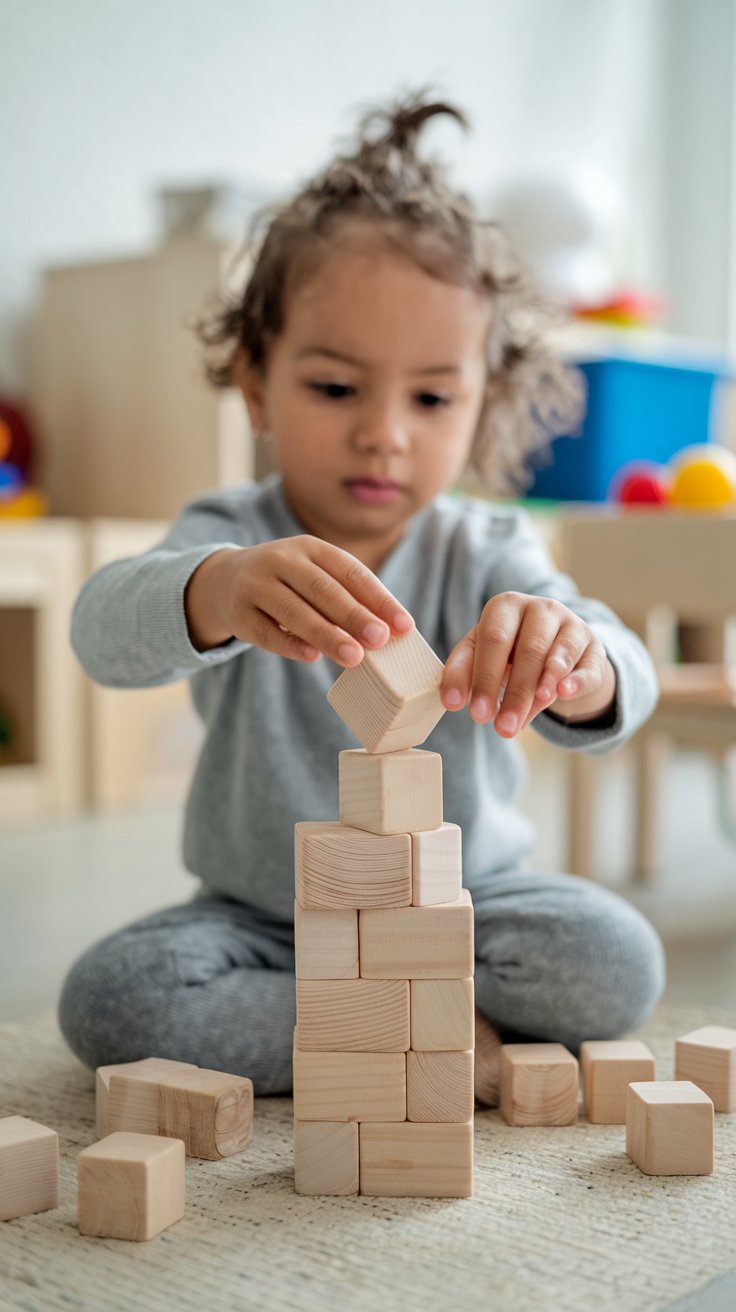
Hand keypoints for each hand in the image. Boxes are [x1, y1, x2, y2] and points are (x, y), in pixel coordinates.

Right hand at [185, 536, 413, 663]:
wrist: (226, 581)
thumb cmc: (289, 583)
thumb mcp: (316, 576)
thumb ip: (348, 598)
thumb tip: (389, 632)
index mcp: (310, 547)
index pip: (350, 572)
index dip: (379, 599)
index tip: (404, 625)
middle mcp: (281, 560)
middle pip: (323, 590)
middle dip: (354, 615)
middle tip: (380, 639)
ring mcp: (256, 585)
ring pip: (294, 611)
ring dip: (326, 635)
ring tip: (354, 657)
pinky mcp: (239, 613)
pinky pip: (266, 632)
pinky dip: (290, 645)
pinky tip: (313, 657)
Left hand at [440, 592, 614, 736]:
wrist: (553, 650)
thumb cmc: (508, 653)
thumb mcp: (482, 656)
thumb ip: (466, 673)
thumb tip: (452, 701)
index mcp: (505, 606)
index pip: (492, 640)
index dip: (483, 677)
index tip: (475, 713)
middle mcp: (540, 608)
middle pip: (527, 650)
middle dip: (513, 693)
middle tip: (500, 728)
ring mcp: (572, 624)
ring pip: (557, 657)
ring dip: (540, 688)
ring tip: (527, 716)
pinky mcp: (594, 647)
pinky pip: (588, 666)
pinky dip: (576, 681)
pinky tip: (563, 694)